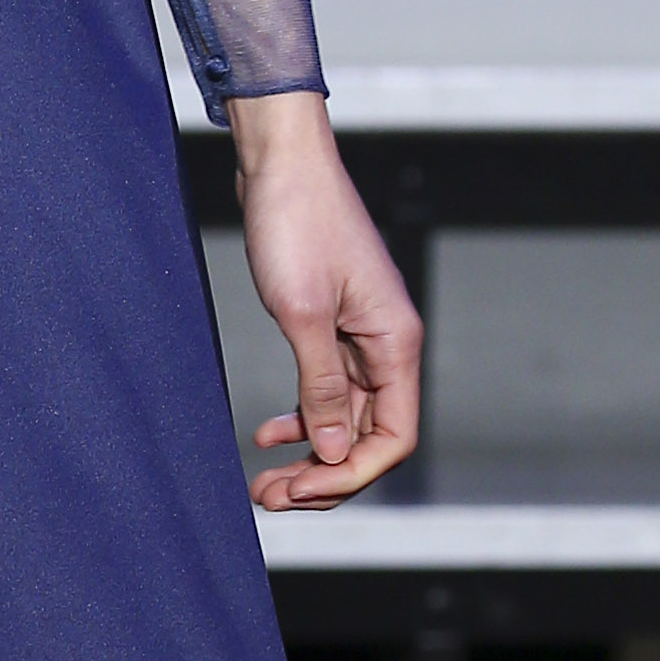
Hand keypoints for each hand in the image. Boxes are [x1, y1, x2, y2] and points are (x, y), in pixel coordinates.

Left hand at [229, 91, 419, 507]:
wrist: (281, 163)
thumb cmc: (296, 225)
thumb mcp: (303, 313)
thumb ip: (320, 387)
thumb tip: (335, 452)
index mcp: (395, 344)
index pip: (394, 437)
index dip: (351, 473)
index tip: (299, 487)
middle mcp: (386, 346)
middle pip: (369, 436)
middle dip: (324, 474)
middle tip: (269, 498)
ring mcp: (359, 338)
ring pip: (344, 419)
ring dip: (309, 454)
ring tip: (264, 482)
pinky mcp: (331, 327)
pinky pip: (326, 391)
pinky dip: (301, 417)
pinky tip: (267, 433)